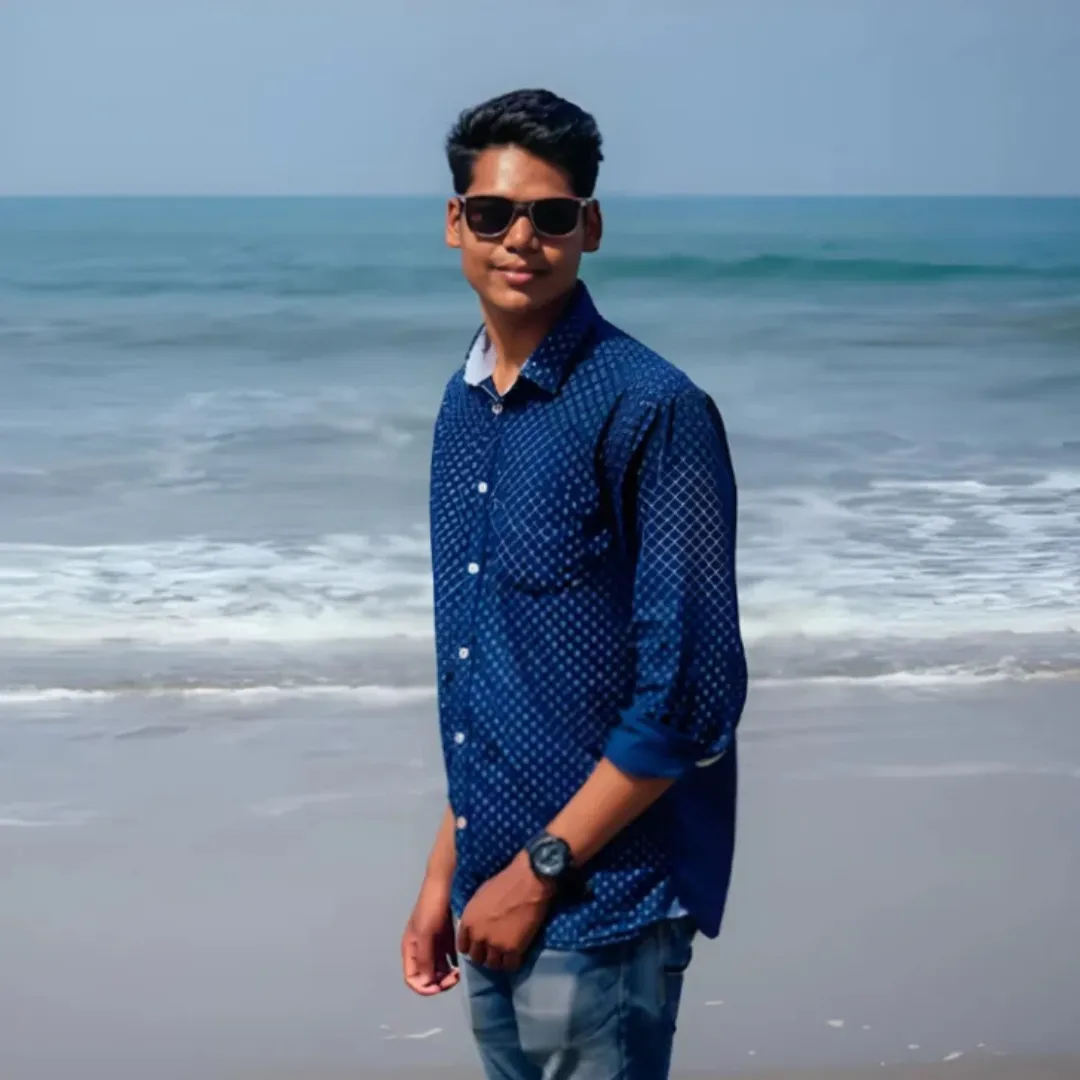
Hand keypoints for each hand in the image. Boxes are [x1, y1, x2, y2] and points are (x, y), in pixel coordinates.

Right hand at [401, 878, 459, 995]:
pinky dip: (453, 964)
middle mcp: (420, 949)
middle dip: (438, 982)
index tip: (440, 986)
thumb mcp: (425, 933)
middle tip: (454, 977)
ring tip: (459, 971)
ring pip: (437, 969)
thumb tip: (427, 982)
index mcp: (410, 949)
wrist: (445, 884)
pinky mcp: (445, 938)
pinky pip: (447, 958)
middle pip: (426, 976)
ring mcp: (433, 944)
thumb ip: (424, 957)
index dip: (424, 987)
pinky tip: (462, 962)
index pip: (412, 978)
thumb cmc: (432, 907)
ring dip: (446, 975)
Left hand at [456, 851, 554, 971]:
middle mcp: (478, 936)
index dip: (472, 947)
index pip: (463, 947)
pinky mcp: (513, 949)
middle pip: (477, 958)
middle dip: (485, 955)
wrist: (528, 881)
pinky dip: (513, 963)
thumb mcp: (480, 896)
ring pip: (493, 965)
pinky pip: (510, 966)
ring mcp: (495, 944)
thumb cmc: (505, 882)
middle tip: (495, 949)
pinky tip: (517, 954)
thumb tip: (477, 926)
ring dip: (499, 960)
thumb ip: (475, 915)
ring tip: (506, 953)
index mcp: (468, 921)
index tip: (480, 945)